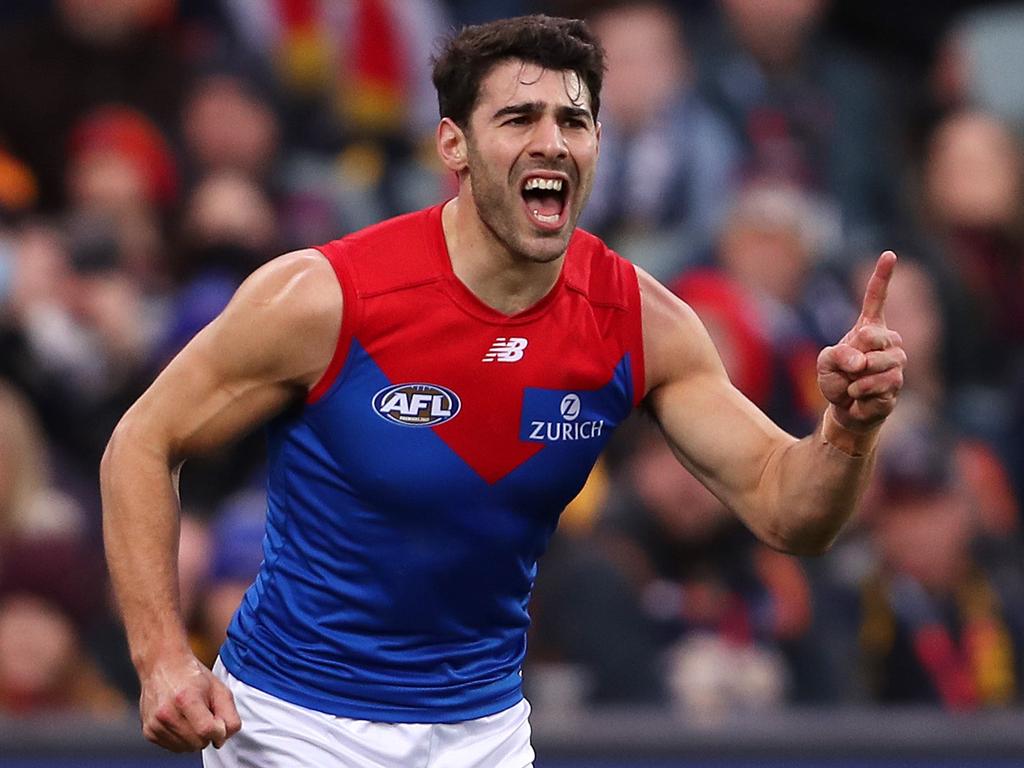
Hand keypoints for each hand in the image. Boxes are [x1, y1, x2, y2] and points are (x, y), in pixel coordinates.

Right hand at [139, 653, 240, 751]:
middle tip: (204, 714)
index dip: (219, 731)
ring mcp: (155, 724)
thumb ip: (229, 715)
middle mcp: (167, 713)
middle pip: (198, 743)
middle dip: (207, 733)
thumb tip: (223, 738)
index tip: (219, 722)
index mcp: (186, 698)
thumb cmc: (192, 675)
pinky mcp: (149, 731)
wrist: (163, 665)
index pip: (207, 731)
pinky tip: (181, 721)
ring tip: (192, 716)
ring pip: (186, 749)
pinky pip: (174, 748)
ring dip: (195, 737)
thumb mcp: (219, 688)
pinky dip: (182, 739)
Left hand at [817, 251, 904, 431]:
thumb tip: (862, 361)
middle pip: (875, 338)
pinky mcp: (898, 385)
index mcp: (869, 328)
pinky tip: (859, 396)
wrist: (846, 408)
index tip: (889, 253)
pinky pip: (881, 385)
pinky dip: (861, 392)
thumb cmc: (836, 379)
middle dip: (855, 356)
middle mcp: (888, 341)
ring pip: (881, 364)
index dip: (882, 276)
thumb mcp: (826, 363)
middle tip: (848, 369)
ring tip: (852, 384)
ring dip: (857, 378)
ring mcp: (896, 362)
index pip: (876, 298)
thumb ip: (838, 354)